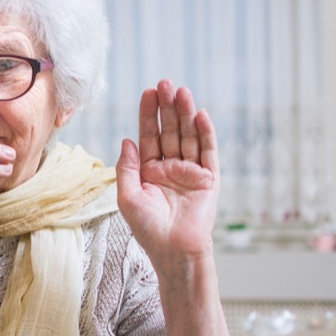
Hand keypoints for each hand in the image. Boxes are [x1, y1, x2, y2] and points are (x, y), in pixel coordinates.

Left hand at [115, 80, 219, 261]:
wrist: (174, 252)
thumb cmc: (148, 229)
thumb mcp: (127, 196)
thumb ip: (127, 167)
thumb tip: (127, 139)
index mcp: (149, 170)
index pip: (149, 136)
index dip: (148, 115)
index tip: (148, 93)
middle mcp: (170, 167)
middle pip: (170, 131)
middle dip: (167, 108)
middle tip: (164, 83)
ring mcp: (190, 172)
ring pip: (189, 136)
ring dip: (186, 114)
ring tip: (181, 92)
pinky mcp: (209, 179)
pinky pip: (207, 152)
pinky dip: (205, 134)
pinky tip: (200, 115)